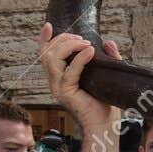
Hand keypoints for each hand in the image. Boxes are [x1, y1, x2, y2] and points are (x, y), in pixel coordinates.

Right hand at [38, 24, 122, 140]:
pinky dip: (80, 59)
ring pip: (52, 59)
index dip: (44, 39)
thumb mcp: (106, 75)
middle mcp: (55, 81)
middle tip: (82, 38)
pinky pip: (69, 72)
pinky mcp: (65, 94)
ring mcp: (58, 88)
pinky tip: (90, 52)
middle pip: (47, 52)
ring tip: (86, 43)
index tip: (49, 25)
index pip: (45, 54)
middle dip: (63, 39)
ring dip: (69, 46)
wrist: (104, 126)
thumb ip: (108, 58)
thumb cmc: (104, 104)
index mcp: (60, 77)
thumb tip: (108, 42)